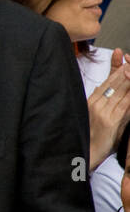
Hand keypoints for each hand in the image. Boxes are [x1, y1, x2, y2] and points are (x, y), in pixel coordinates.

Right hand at [88, 49, 129, 164]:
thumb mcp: (94, 116)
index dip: (117, 68)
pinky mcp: (111, 120)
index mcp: (90, 101)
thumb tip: (111, 93)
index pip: (107, 80)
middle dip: (126, 70)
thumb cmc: (89, 137)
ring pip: (121, 90)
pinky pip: (126, 104)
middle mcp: (96, 103)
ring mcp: (103, 111)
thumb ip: (103, 103)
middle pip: (115, 82)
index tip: (124, 57)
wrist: (85, 153)